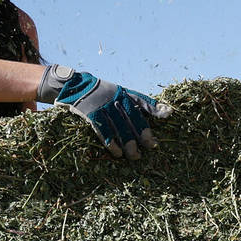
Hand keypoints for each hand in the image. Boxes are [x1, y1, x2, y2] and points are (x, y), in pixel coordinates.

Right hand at [37, 65, 169, 159]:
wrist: (72, 84)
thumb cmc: (96, 92)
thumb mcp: (114, 92)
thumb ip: (127, 101)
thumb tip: (145, 114)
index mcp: (123, 93)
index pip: (142, 101)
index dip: (155, 107)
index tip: (168, 114)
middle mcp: (116, 99)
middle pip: (134, 117)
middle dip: (144, 132)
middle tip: (152, 145)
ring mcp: (104, 106)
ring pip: (120, 127)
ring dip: (128, 143)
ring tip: (135, 156)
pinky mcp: (91, 114)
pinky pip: (103, 131)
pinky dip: (111, 143)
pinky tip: (116, 153)